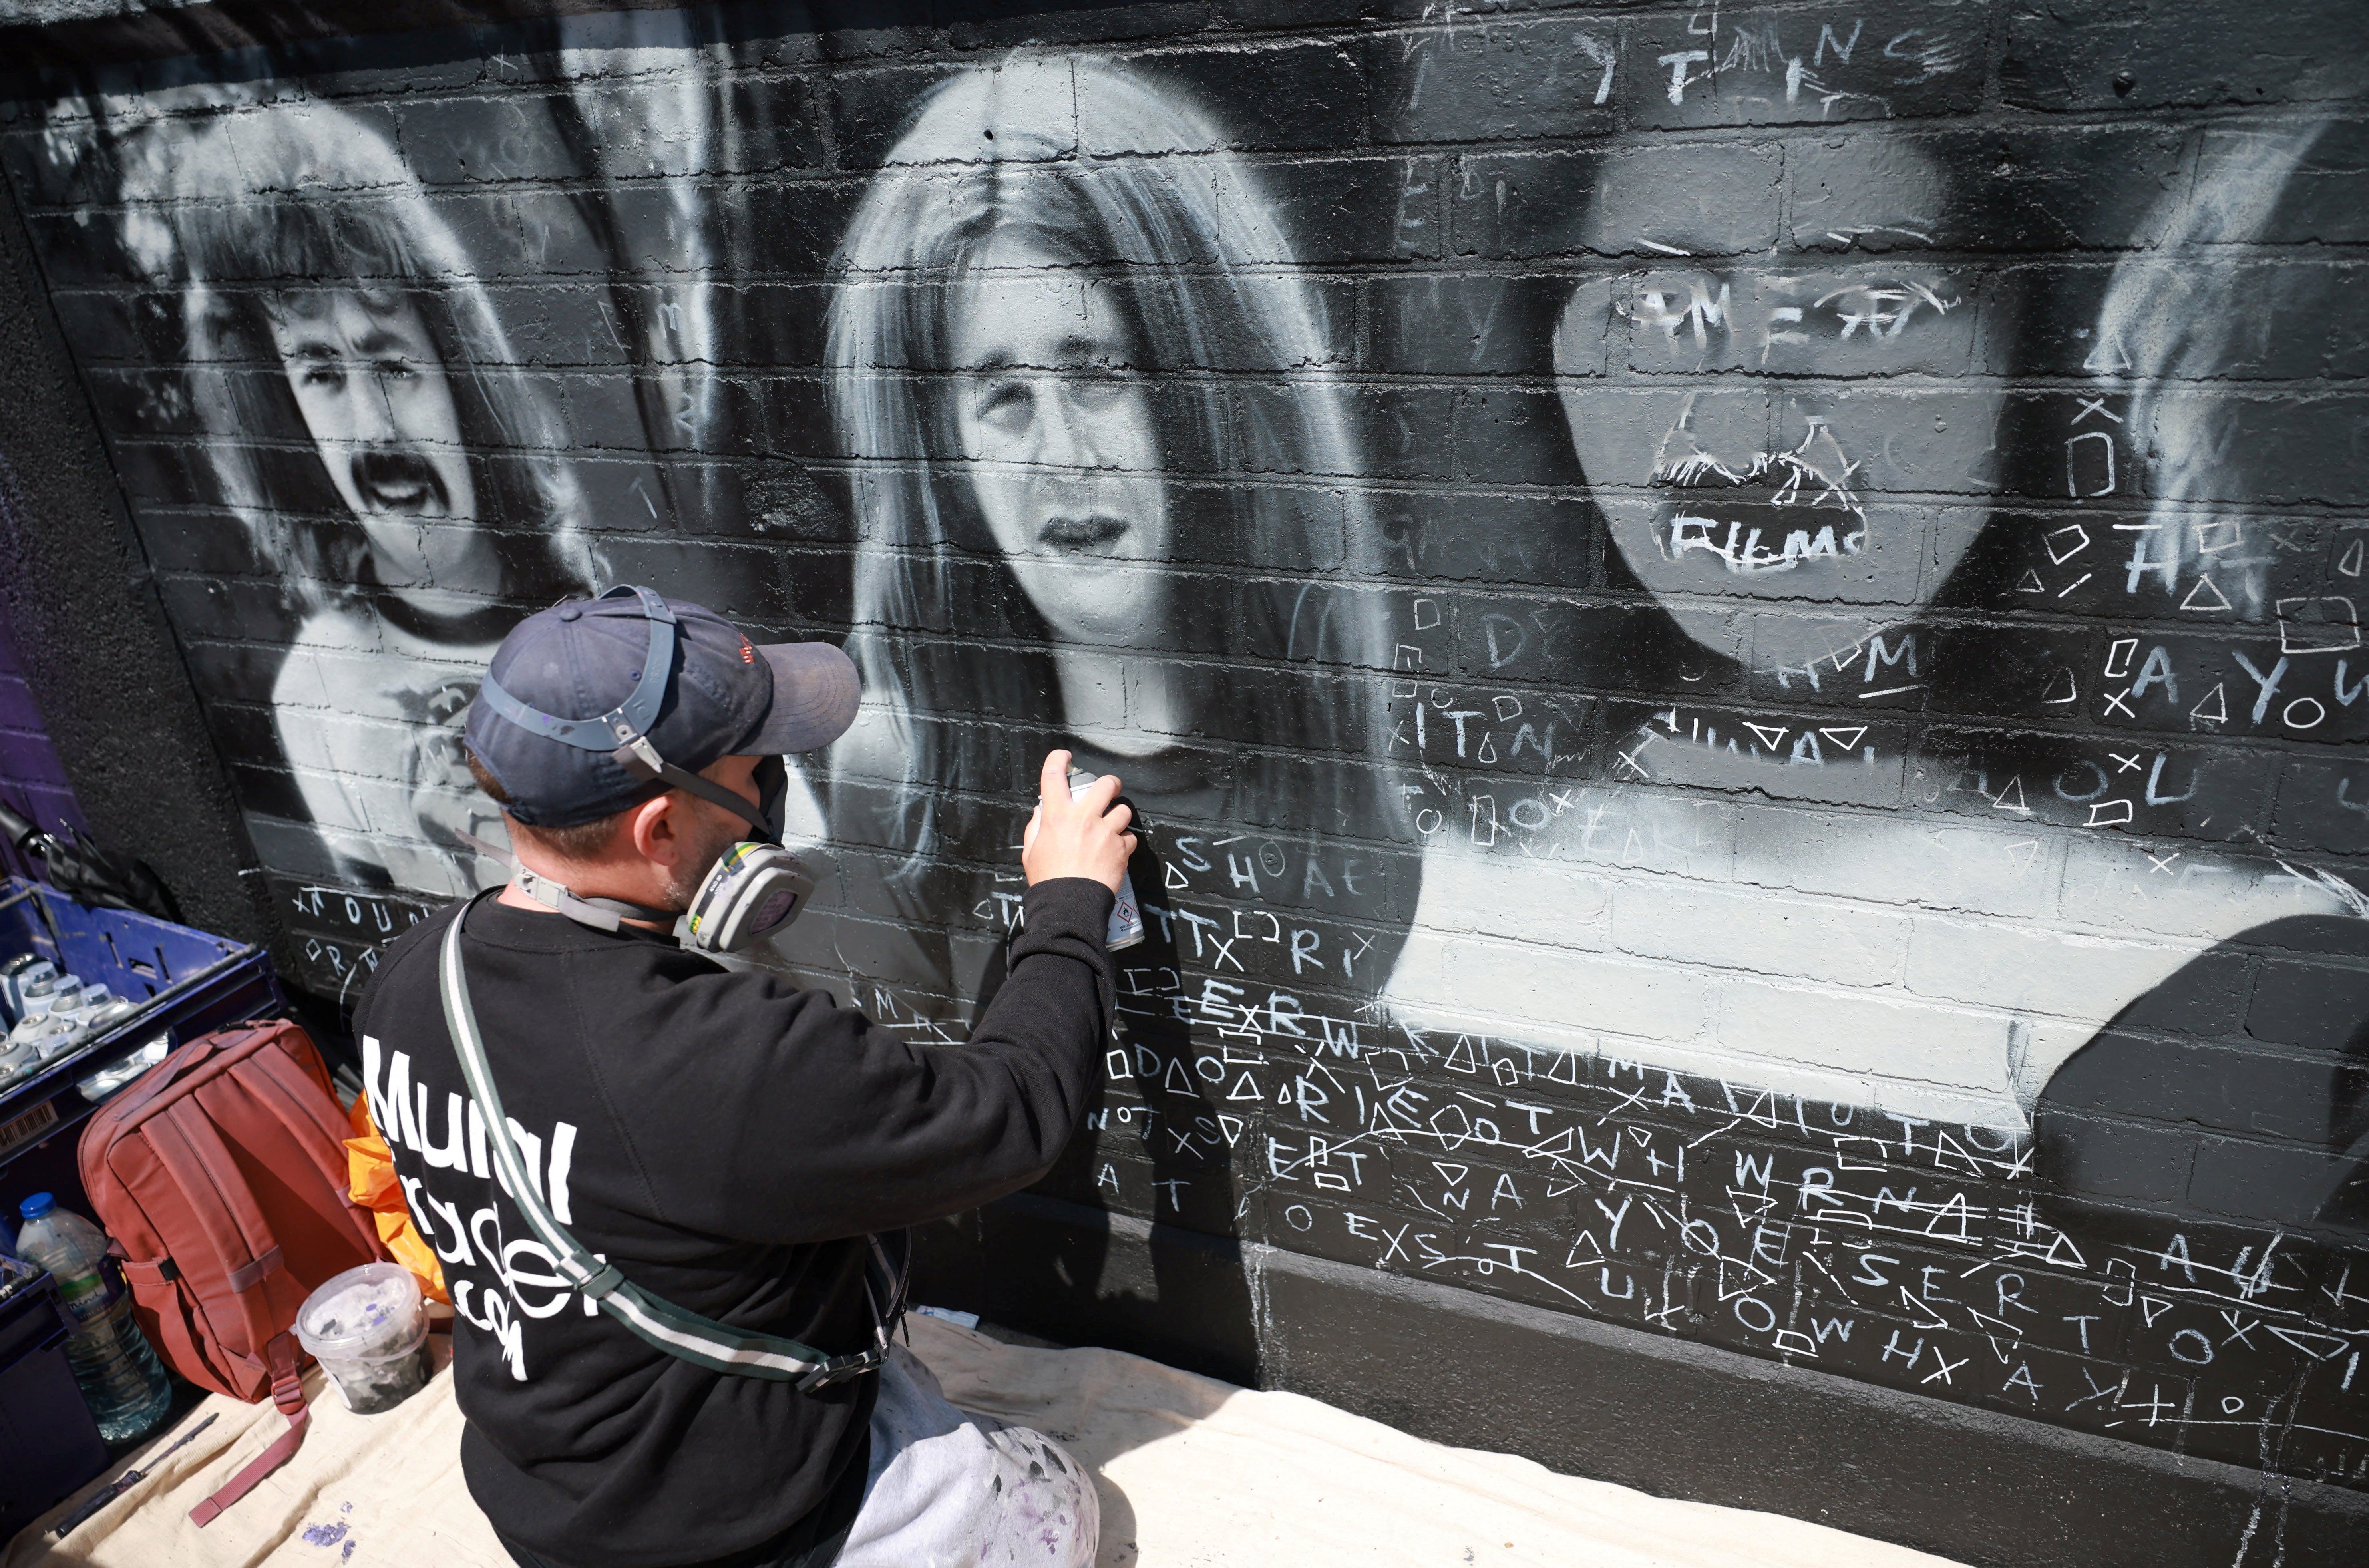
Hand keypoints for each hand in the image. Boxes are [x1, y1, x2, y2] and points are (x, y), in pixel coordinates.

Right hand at [1022, 750, 1136, 892]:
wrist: (1069, 904)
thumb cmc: (1048, 880)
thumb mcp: (1031, 852)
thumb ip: (1035, 828)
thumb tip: (1041, 812)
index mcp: (1057, 816)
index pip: (1054, 775)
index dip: (1058, 759)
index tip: (1064, 757)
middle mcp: (1083, 818)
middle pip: (1105, 784)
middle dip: (1110, 783)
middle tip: (1108, 790)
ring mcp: (1105, 832)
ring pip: (1123, 809)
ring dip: (1118, 815)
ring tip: (1112, 826)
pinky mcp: (1120, 848)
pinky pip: (1130, 837)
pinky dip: (1124, 842)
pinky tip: (1116, 850)